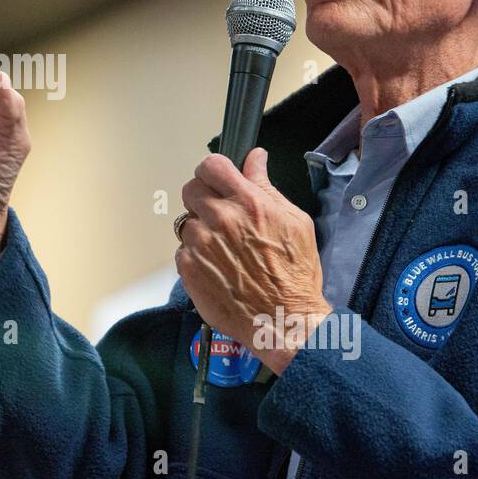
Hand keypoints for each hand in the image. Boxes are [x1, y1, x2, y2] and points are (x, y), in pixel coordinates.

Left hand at [176, 148, 330, 374]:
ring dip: (200, 230)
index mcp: (247, 203)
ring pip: (186, 221)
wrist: (283, 320)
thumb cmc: (295, 276)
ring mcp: (200, 244)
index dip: (213, 171)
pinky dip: (195, 256)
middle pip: (191, 189)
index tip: (218, 179)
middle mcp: (220, 219)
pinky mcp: (188, 268)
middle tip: (220, 214)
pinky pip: (182, 250)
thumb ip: (266, 186)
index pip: (211, 166)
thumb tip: (255, 159)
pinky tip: (218, 267)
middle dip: (204, 197)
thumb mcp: (294, 221)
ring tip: (223, 248)